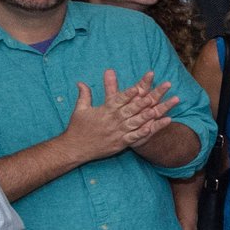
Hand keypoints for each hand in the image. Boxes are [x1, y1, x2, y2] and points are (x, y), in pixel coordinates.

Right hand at [62, 71, 177, 163]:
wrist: (74, 148)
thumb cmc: (77, 128)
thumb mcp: (80, 110)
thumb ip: (84, 95)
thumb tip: (81, 82)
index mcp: (104, 111)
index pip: (117, 100)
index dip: (128, 94)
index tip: (137, 88)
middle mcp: (111, 121)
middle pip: (128, 110)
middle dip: (140, 104)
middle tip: (151, 97)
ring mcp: (116, 132)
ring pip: (133, 123)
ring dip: (144, 117)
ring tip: (155, 111)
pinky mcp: (119, 143)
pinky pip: (132, 137)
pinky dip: (141, 133)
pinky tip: (150, 129)